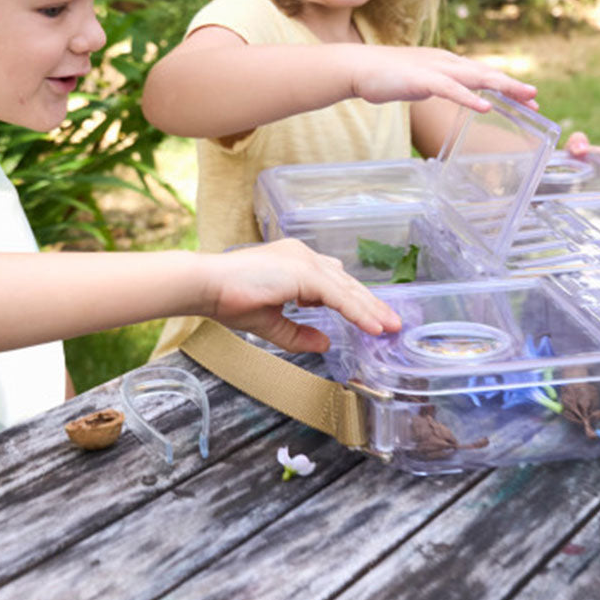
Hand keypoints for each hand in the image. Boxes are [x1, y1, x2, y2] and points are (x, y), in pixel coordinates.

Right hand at [202, 239, 400, 353]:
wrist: (206, 286)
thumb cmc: (229, 300)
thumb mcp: (271, 323)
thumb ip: (299, 334)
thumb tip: (326, 344)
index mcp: (296, 263)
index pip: (334, 283)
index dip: (355, 301)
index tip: (372, 319)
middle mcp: (304, 256)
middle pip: (347, 284)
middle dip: (371, 305)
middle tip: (392, 323)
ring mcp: (305, 261)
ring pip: (347, 290)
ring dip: (371, 309)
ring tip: (390, 327)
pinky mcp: (304, 273)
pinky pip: (339, 297)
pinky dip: (358, 312)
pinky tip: (372, 326)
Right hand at [349, 45, 537, 113]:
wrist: (358, 67)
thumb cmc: (386, 77)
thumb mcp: (421, 82)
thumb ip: (440, 86)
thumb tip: (454, 95)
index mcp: (447, 64)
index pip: (483, 75)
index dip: (507, 86)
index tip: (528, 100)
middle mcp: (446, 62)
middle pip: (487, 74)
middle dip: (513, 86)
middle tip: (536, 99)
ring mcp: (435, 69)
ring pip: (476, 78)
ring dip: (503, 87)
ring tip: (525, 97)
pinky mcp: (422, 80)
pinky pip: (451, 89)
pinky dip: (470, 98)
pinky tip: (485, 107)